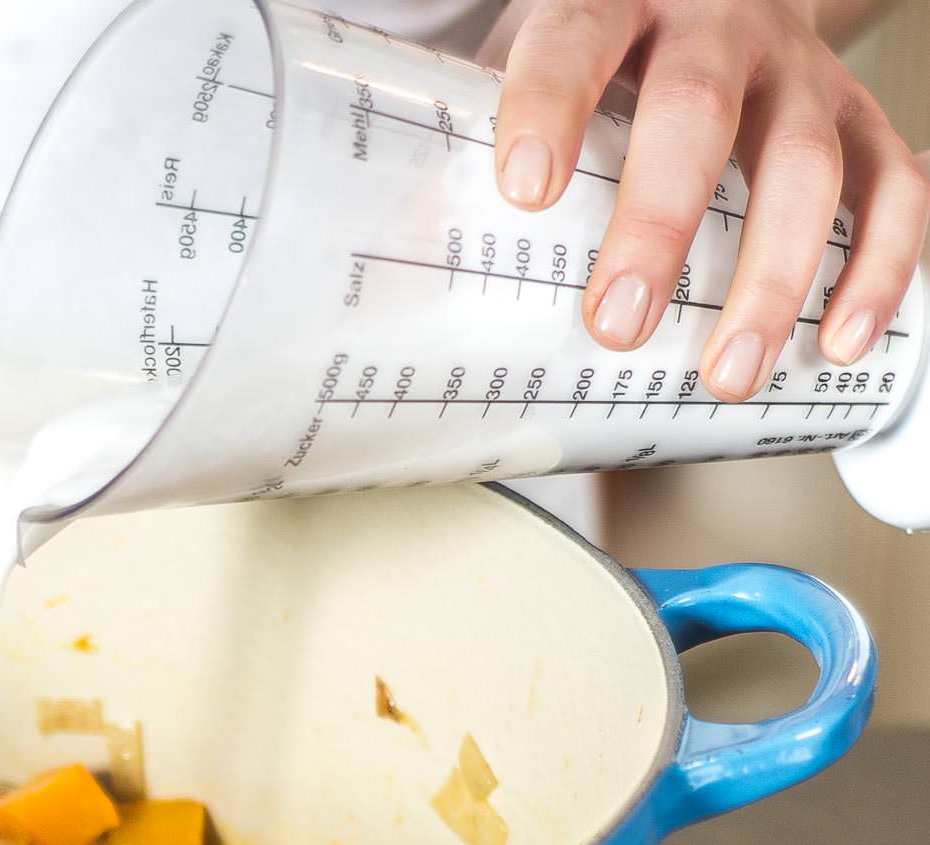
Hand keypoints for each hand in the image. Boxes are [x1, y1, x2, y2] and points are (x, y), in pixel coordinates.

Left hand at [482, 0, 927, 397]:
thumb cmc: (601, 56)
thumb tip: (399, 260)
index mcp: (613, 0)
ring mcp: (797, 70)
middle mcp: (717, 23)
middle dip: (657, 226)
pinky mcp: (859, 114)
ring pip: (803, 165)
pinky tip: (841, 340)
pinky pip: (891, 186)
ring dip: (772, 278)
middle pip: (693, 115)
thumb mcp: (527, 68)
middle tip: (617, 323)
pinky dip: (876, 267)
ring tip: (728, 372)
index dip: (549, 107)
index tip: (525, 189)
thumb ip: (473, 145)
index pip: (575, 40)